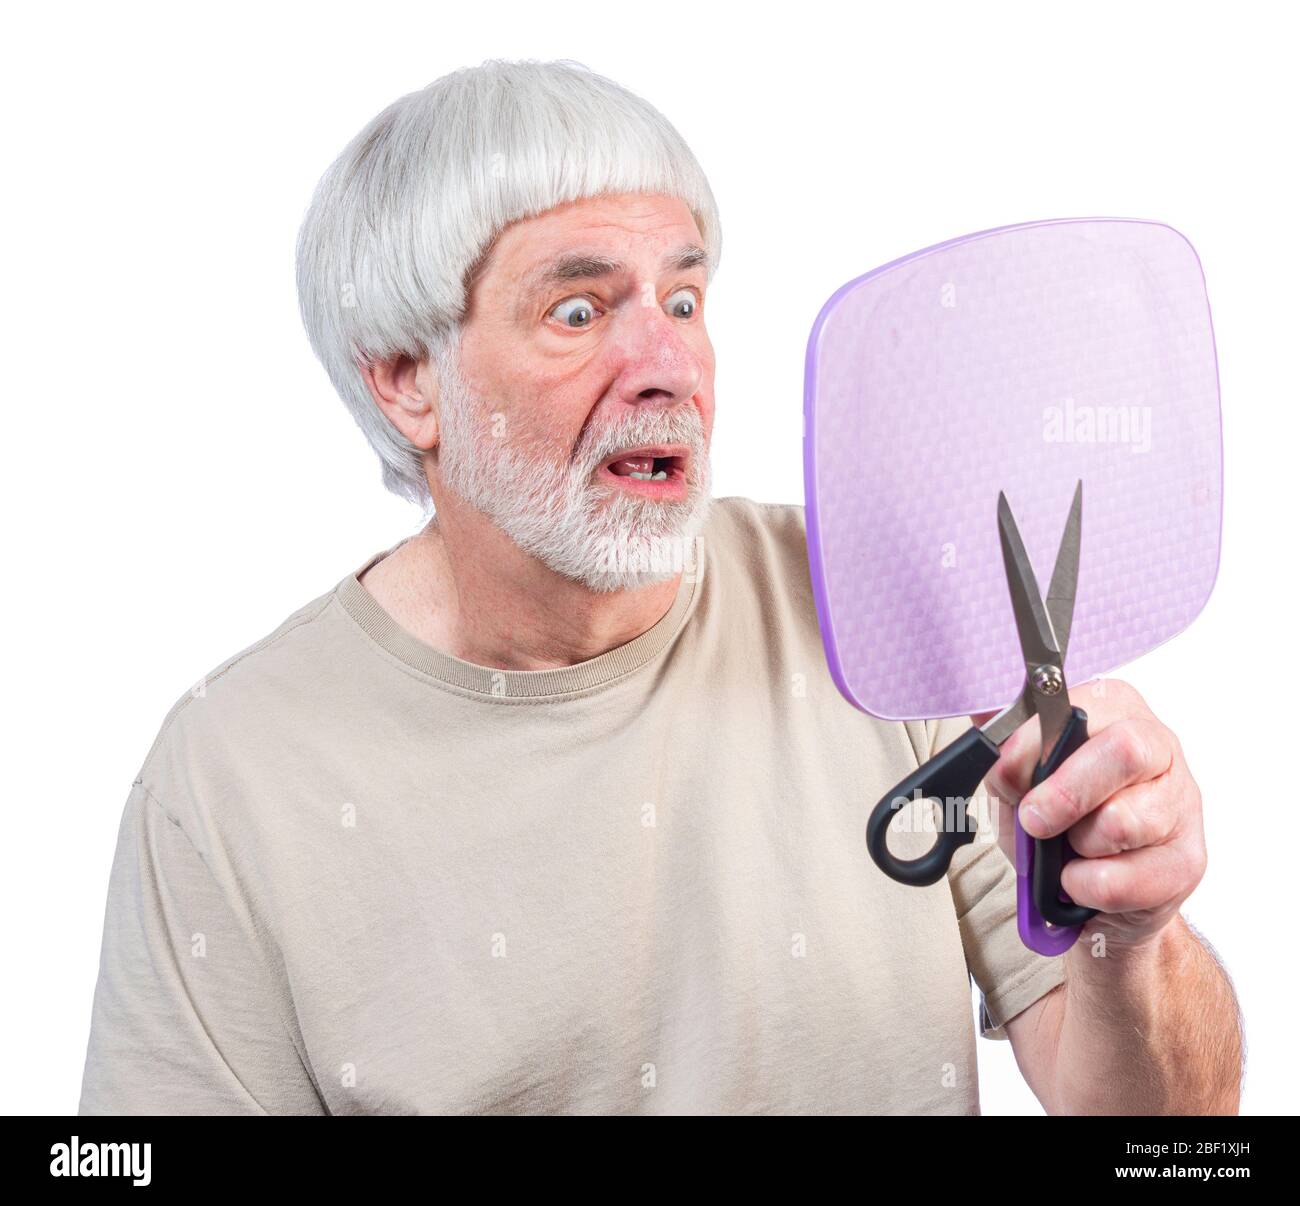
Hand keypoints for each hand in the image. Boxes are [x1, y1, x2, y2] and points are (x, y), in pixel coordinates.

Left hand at [973, 679, 1206, 948]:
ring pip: (1123, 821)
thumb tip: (987, 736)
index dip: (1033, 743)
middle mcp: (1158, 747)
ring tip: (1071, 848)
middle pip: (1124, 752)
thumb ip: (1004, 754)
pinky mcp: (1187, 860)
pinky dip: (1085, 886)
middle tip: (1034, 819)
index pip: (1079, 709)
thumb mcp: (1017, 780)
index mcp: (1113, 709)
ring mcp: (1181, 803)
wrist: (1090, 886)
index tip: (1006, 774)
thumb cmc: (1057, 820)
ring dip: (1077, 846)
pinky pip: (1123, 879)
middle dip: (1065, 794)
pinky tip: (1083, 879)